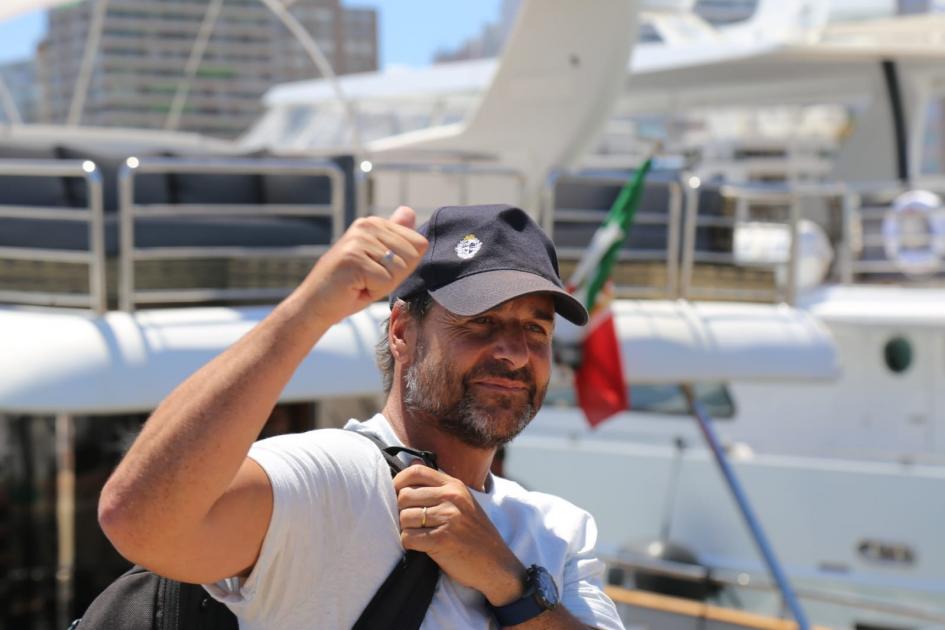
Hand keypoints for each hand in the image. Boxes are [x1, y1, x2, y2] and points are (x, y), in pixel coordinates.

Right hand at [303, 206, 427, 324]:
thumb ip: (396, 238)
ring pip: (400, 269)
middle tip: (367, 280)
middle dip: (394, 277)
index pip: (419, 244)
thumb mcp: (378, 261)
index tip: (378, 271)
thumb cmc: (349, 286)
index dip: (403, 267)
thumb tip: (409, 210)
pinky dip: (373, 292)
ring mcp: (359, 240)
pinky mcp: (353, 258)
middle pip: (412, 257)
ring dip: (383, 286)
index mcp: (374, 223)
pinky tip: (354, 288)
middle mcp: (367, 225)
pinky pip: (386, 281)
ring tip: (360, 283)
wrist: (315, 305)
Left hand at [394, 464, 526, 605]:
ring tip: (420, 535)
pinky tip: (422, 546)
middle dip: (402, 511)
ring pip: (404, 518)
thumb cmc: (475, 533)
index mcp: (454, 486)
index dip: (399, 482)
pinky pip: (408, 538)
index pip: (415, 472)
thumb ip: (438, 484)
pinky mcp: (442, 540)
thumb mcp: (463, 501)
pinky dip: (410, 544)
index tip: (397, 494)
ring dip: (406, 530)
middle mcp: (451, 498)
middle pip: (404, 496)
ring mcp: (448, 518)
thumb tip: (412, 462)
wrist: (496, 564)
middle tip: (413, 523)